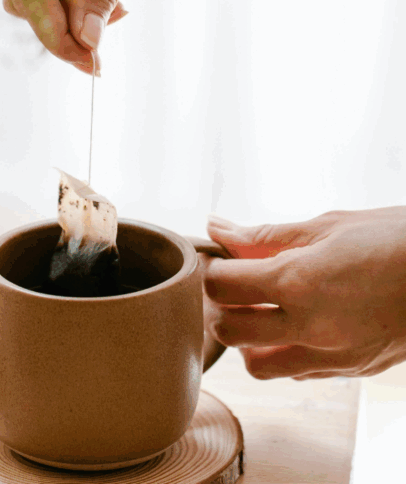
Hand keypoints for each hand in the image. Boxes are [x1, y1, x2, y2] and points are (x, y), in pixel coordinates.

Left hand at [204, 209, 405, 379]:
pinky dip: (282, 354)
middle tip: (233, 286)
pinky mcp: (352, 369)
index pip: (221, 286)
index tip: (220, 259)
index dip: (212, 270)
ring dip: (247, 340)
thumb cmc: (395, 239)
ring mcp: (332, 354)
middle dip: (220, 306)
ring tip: (261, 310)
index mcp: (297, 282)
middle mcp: (309, 325)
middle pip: (229, 330)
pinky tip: (294, 326)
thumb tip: (217, 227)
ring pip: (258, 366)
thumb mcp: (327, 226)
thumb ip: (265, 235)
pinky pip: (296, 373)